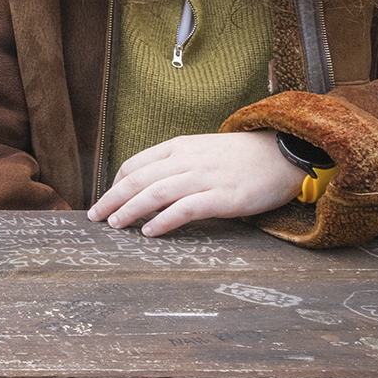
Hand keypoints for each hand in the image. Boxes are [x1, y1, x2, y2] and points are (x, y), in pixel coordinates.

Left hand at [86, 130, 305, 236]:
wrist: (282, 153)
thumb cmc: (241, 156)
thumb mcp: (202, 150)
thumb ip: (176, 163)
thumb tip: (149, 186)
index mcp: (179, 146)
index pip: (135, 163)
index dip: (116, 183)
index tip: (106, 199)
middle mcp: (187, 159)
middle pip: (139, 179)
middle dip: (112, 198)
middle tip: (95, 216)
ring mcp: (205, 177)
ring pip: (156, 193)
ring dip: (130, 210)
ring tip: (115, 225)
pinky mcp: (223, 197)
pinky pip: (185, 209)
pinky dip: (163, 220)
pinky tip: (150, 231)